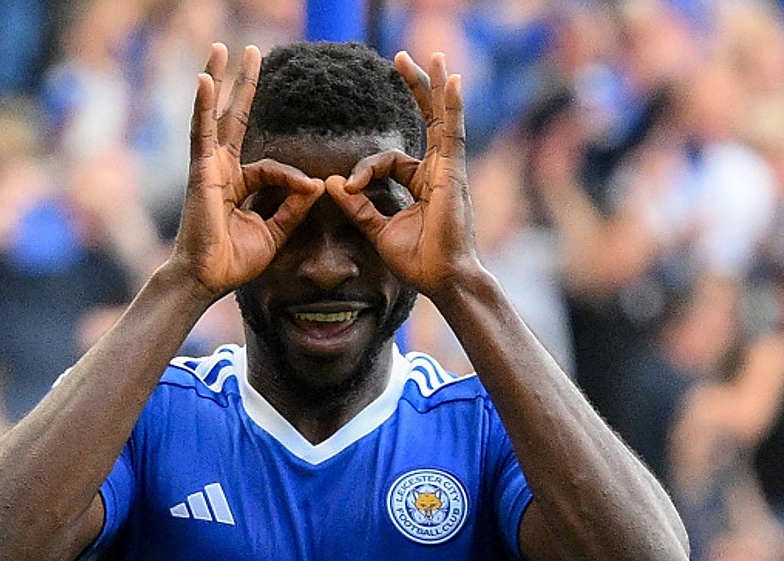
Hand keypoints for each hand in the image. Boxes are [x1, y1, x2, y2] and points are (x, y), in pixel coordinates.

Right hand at [169, 43, 324, 297]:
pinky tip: (205, 78)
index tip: (310, 190)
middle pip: (234, 118)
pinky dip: (202, 105)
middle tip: (250, 52)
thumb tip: (317, 185)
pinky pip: (202, 132)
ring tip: (222, 48)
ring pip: (215, 115)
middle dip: (243, 85)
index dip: (292, 178)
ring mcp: (208, 167)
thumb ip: (293, 208)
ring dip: (219, 80)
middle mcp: (220, 169)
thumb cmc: (233, 261)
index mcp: (237, 184)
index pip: (270, 167)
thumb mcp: (273, 233)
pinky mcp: (199, 171)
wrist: (208, 279)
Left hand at [325, 52, 483, 296]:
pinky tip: (452, 81)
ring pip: (442, 120)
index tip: (348, 187)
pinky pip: (453, 133)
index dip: (364, 170)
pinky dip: (453, 107)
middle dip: (416, 90)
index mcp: (421, 183)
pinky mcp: (454, 174)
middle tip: (402, 58)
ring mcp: (449, 170)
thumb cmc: (418, 261)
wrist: (442, 280)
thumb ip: (358, 206)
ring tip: (435, 57)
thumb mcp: (378, 230)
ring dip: (436, 87)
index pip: (389, 160)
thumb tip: (330, 184)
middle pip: (427, 121)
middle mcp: (438, 171)